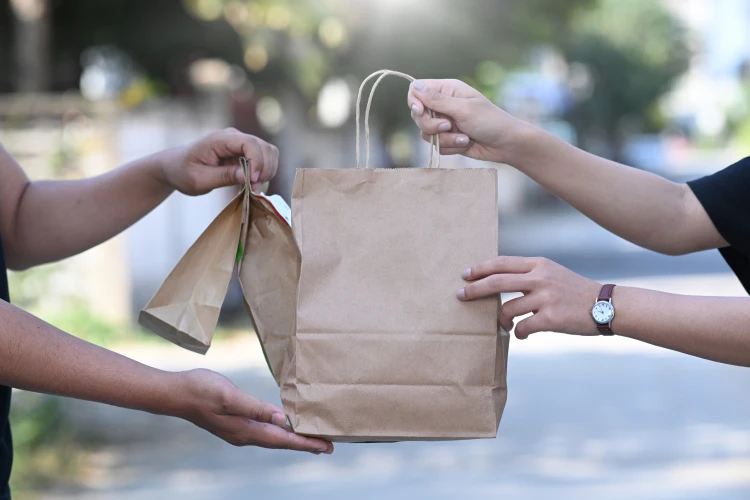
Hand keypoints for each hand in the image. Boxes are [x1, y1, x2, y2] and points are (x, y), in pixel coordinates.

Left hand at [159, 128, 278, 194]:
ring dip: (266, 171)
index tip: (252, 181)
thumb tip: (248, 177)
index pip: (249, 143)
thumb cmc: (183, 172)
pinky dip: (263, 172)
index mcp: (220, 139)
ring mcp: (240, 143)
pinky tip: (251, 184)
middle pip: (264, 147)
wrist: (175, 166)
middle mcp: (233, 137)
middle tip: (254, 188)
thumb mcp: (199, 179)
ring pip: (268, 152)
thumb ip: (223, 176)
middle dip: (264, 169)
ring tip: (253, 187)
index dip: (257, 162)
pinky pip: (263, 159)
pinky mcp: (243, 152)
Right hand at [174, 369, 332, 453]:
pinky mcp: (234, 423)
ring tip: (311, 438)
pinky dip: (279, 430)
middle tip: (328, 446)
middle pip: (281, 442)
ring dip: (293, 439)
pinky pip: (264, 431)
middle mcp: (244, 434)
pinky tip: (283, 425)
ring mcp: (238, 430)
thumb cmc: (201, 390)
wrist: (174, 393)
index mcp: (246, 429)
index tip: (327, 447)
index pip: (283, 439)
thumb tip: (281, 419)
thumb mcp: (229, 396)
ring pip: (273, 438)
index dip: (306, 443)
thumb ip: (255, 408)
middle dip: (304, 444)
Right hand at [407, 79, 529, 163]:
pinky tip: (466, 143)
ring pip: (426, 132)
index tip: (420, 111)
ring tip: (464, 138)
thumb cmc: (489, 121)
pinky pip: (436, 145)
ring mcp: (445, 122)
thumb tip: (414, 86)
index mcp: (447, 90)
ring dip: (444, 139)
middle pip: (417, 114)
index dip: (415, 101)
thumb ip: (437, 100)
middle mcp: (443, 104)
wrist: (506, 144)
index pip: (417, 89)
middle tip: (447, 126)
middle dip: (431, 125)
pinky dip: (450, 147)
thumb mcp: (463, 109)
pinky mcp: (447, 138)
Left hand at [457, 256, 601, 338]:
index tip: (464, 275)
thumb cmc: (575, 291)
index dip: (480, 268)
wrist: (607, 305)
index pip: (501, 263)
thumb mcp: (552, 272)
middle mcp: (540, 278)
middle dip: (474, 290)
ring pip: (507, 309)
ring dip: (501, 320)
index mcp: (538, 264)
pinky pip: (523, 328)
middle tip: (461, 296)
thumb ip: (529, 274)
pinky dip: (519, 333)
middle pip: (496, 282)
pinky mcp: (551, 318)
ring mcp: (545, 298)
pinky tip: (523, 335)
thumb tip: (496, 280)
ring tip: (505, 324)